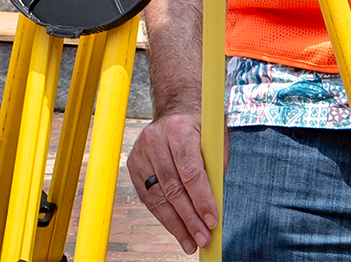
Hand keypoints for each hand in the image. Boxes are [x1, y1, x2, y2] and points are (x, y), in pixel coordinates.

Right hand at [125, 110, 215, 253]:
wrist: (176, 109)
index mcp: (179, 129)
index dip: (202, 200)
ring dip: (176, 224)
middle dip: (189, 219)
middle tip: (202, 239)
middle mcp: (155, 139)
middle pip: (173, 189)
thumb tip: (212, 207)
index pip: (191, 172)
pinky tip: (176, 229)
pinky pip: (149, 198)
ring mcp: (141, 153)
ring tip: (190, 242)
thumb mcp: (216, 139)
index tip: (212, 221)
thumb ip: (216, 169)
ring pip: (158, 198)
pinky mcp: (133, 165)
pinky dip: (163, 216)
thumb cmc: (200, 126)